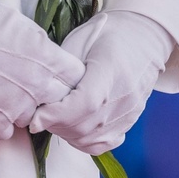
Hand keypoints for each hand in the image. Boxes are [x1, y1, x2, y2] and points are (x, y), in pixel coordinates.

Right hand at [0, 0, 84, 141]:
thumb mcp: (23, 26)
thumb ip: (41, 48)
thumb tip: (46, 56)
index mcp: (48, 61)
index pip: (76, 77)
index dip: (67, 75)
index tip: (59, 73)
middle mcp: (37, 88)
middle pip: (59, 102)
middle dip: (49, 95)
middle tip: (32, 84)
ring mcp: (15, 108)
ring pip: (30, 119)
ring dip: (22, 108)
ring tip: (3, 90)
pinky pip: (5, 132)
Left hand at [29, 11, 172, 154]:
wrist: (142, 37)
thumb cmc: (107, 34)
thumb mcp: (82, 38)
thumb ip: (64, 67)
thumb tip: (42, 93)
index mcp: (112, 69)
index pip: (85, 103)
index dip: (57, 115)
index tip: (36, 116)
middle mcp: (125, 95)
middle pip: (85, 125)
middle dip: (56, 124)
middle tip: (40, 115)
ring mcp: (130, 111)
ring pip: (91, 139)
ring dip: (67, 134)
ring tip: (55, 119)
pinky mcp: (130, 120)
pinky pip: (103, 143)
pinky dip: (84, 141)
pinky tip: (73, 128)